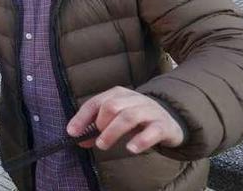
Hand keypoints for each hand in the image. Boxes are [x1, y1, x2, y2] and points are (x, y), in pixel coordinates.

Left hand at [67, 86, 184, 153]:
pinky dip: (140, 140)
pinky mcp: (163, 126)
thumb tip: (78, 138)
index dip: (82, 117)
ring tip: (103, 145)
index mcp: (118, 94)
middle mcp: (134, 99)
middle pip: (111, 106)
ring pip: (128, 117)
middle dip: (99, 123)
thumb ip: (96, 126)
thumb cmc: (137, 118)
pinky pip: (152, 131)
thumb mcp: (115, 118)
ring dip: (112, 132)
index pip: (96, 102)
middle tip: (96, 139)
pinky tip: (131, 149)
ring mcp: (149, 111)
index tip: (72, 132)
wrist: (171, 119)